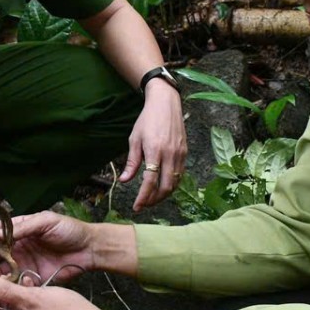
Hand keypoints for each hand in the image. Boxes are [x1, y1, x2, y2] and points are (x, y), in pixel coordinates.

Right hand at [0, 211, 95, 281]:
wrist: (89, 249)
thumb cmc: (68, 230)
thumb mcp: (46, 221)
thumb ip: (23, 227)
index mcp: (22, 230)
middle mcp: (20, 247)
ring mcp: (26, 263)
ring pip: (5, 269)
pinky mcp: (34, 278)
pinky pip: (18, 282)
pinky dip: (12, 284)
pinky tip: (11, 284)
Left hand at [118, 80, 186, 210]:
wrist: (166, 103)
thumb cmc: (147, 120)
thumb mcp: (134, 139)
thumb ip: (132, 161)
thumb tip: (124, 181)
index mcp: (155, 150)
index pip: (150, 181)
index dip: (143, 197)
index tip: (136, 207)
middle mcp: (170, 154)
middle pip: (166, 186)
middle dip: (155, 200)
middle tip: (144, 205)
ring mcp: (180, 153)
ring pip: (175, 183)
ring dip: (164, 194)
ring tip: (152, 198)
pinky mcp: (185, 152)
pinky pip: (180, 174)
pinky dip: (172, 184)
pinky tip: (162, 185)